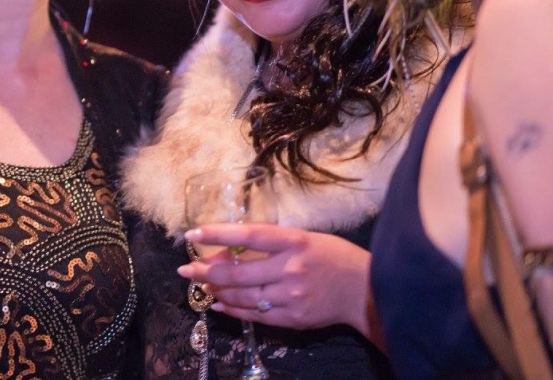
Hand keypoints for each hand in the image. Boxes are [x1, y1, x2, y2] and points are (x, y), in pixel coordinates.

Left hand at [178, 222, 372, 335]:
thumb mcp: (303, 239)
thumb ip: (270, 244)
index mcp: (294, 241)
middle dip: (206, 271)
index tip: (193, 234)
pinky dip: (233, 310)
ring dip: (217, 292)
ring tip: (201, 286)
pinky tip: (220, 305)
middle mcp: (291, 268)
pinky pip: (255, 316)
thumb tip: (228, 251)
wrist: (365, 290)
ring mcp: (291, 296)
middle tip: (186, 270)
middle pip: (238, 272)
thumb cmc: (332, 257)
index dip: (218, 234)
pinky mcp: (293, 318)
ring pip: (243, 296)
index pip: (248, 235)